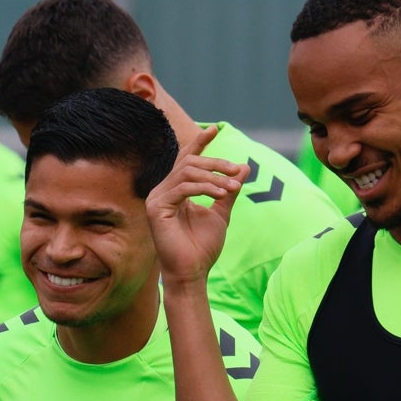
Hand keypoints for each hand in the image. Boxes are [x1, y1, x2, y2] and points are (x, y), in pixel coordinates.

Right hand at [147, 126, 248, 292]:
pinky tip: (221, 194)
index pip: (186, 159)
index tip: (215, 128)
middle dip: (216, 163)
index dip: (200, 142)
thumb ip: (229, 190)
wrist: (194, 272)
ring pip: (187, 173)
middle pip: (190, 162)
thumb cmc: (203, 247)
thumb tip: (244, 166)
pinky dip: (205, 187)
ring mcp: (156, 198)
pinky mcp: (156, 208)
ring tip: (232, 188)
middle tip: (238, 171)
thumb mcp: (221, 213)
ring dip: (214, 177)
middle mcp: (162, 191)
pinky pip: (183, 187)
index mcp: (175, 190)